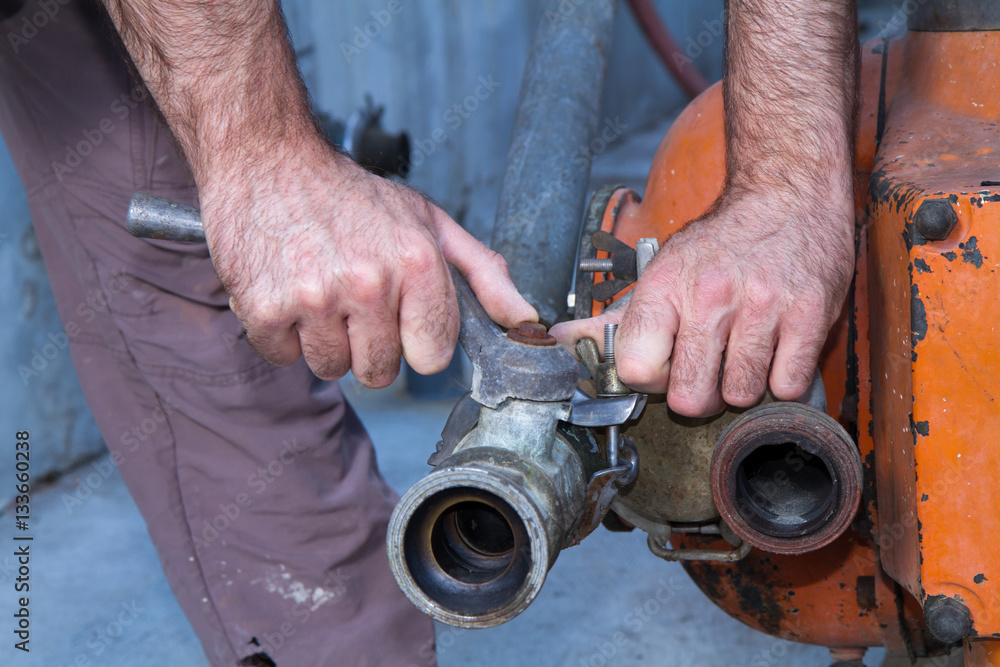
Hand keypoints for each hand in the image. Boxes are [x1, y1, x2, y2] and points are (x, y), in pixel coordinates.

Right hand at [200, 138, 536, 386]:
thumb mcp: (430, 224)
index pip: (431, 358)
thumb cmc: (354, 197)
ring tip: (320, 289)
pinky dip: (283, 333)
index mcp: (418, 264)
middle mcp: (368, 283)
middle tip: (352, 295)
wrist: (270, 160)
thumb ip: (483, 274)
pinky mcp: (264, 308)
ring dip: (325, 339)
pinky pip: (285, 358)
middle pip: (380, 372)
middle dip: (368, 341)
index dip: (414, 339)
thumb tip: (525, 321)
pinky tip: (288, 289)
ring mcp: (314, 298)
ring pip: (332, 368)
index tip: (398, 312)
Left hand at [551, 190, 853, 416]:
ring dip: (743, 385)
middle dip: (699, 394)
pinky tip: (777, 350)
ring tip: (745, 351)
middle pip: (691, 398)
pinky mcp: (811, 315)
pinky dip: (783, 380)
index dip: (651, 380)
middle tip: (709, 368)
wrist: (789, 193)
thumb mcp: (662, 269)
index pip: (636, 369)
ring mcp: (763, 307)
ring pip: (742, 396)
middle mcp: (711, 296)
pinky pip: (789, 386)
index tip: (665, 368)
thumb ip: (619, 318)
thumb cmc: (720, 242)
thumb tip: (561, 340)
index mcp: (665, 287)